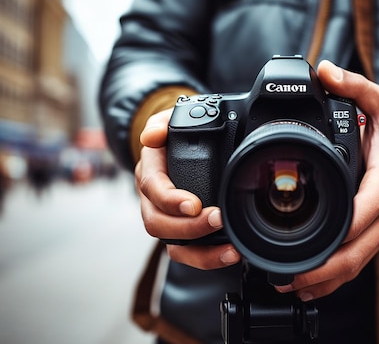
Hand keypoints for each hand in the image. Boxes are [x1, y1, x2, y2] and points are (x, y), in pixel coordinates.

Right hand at [134, 109, 240, 268]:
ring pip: (171, 245)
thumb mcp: (166, 120)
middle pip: (158, 224)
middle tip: (217, 220)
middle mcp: (151, 200)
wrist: (175, 148)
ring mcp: (164, 219)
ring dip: (200, 252)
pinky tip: (230, 254)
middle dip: (189, 227)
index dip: (171, 199)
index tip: (194, 204)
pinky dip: (208, 258)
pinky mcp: (180, 233)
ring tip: (229, 250)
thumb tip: (152, 136)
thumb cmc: (174, 136)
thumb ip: (160, 122)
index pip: (152, 189)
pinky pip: (187, 252)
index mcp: (148, 172)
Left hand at [275, 60, 378, 300]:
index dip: (340, 231)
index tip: (310, 244)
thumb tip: (325, 71)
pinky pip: (359, 262)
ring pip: (357, 264)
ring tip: (289, 285)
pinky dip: (336, 278)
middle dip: (322, 270)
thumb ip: (356, 87)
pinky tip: (312, 285)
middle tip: (285, 276)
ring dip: (325, 280)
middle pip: (357, 252)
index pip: (364, 211)